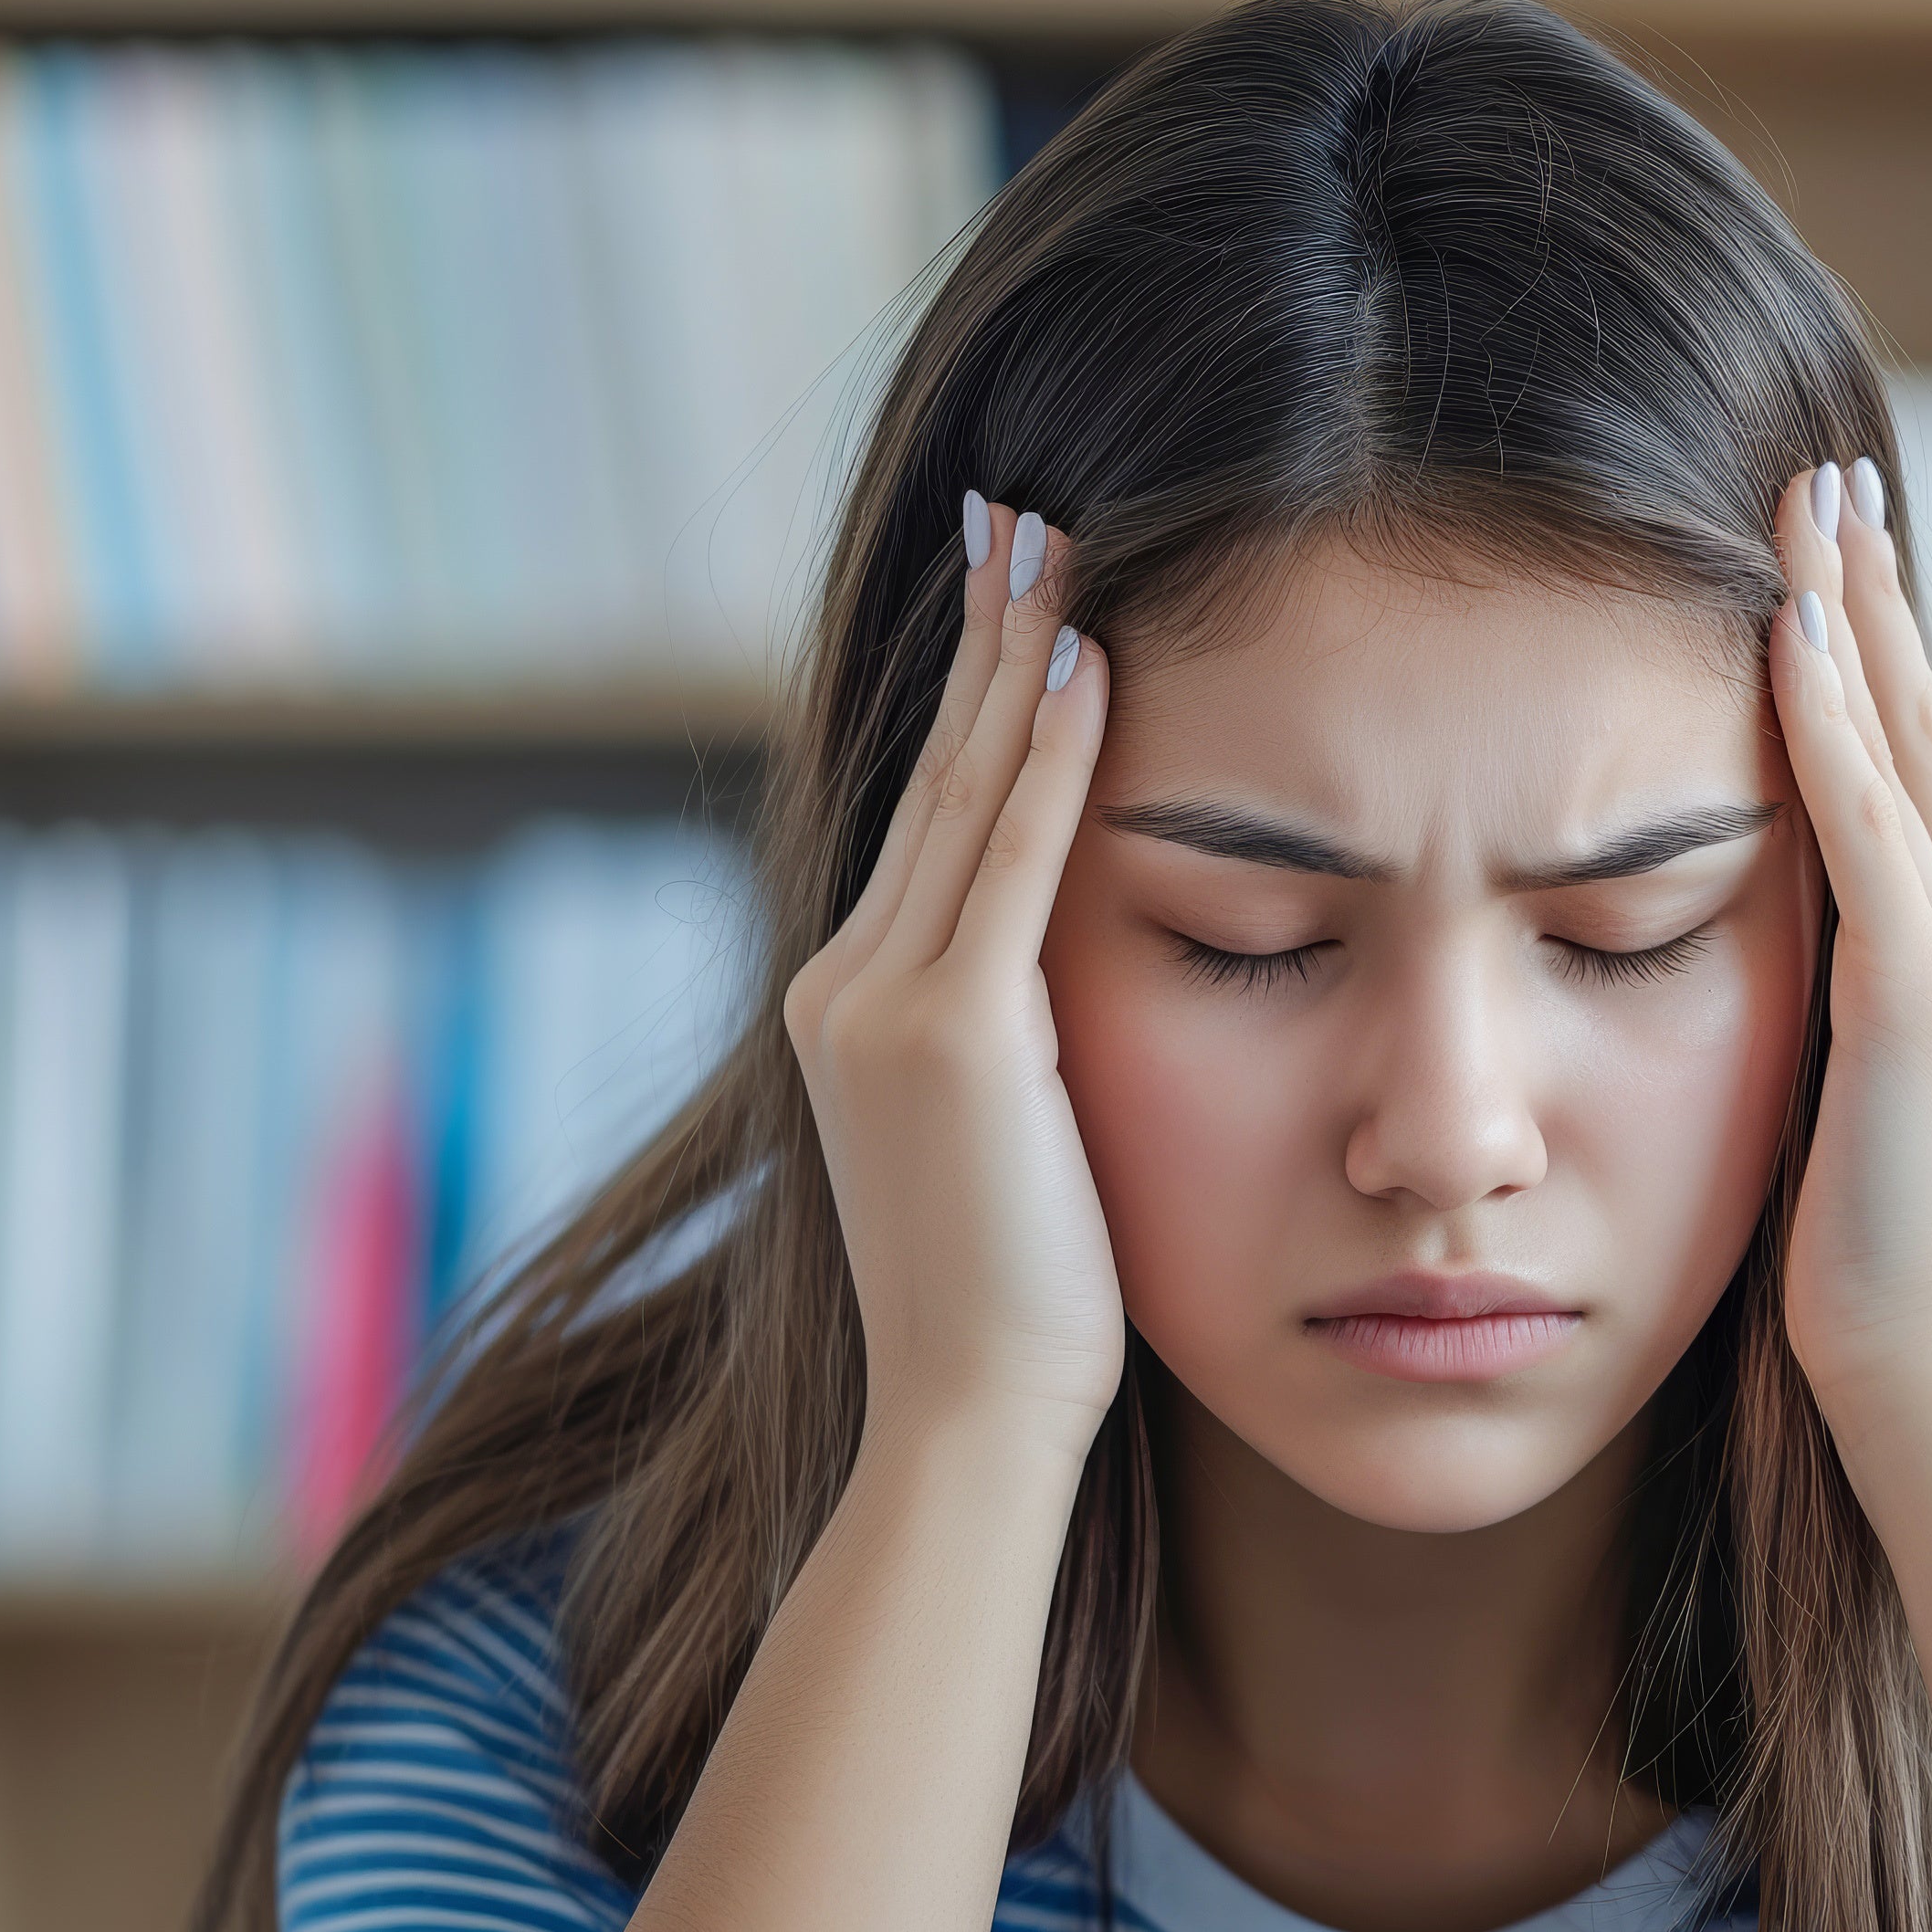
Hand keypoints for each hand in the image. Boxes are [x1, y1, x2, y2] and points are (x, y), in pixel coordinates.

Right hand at [779, 496, 1119, 1450]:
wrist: (973, 1418)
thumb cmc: (1021, 1311)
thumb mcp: (1003, 1146)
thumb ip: (1013, 1047)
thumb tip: (1067, 994)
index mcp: (850, 1009)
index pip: (931, 820)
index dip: (971, 698)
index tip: (1011, 594)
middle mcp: (842, 984)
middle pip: (932, 773)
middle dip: (982, 635)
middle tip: (1021, 513)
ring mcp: (881, 1004)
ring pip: (965, 790)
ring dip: (1015, 654)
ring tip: (1056, 541)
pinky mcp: (949, 1032)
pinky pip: (1010, 855)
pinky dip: (1049, 750)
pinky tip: (1089, 657)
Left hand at [1766, 458, 1931, 1439]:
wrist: (1929, 1381)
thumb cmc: (1864, 1287)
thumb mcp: (1837, 1124)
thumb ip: (1821, 1036)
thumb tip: (1752, 986)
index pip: (1910, 786)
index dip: (1873, 668)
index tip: (1831, 566)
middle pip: (1923, 730)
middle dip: (1877, 598)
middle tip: (1837, 479)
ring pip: (1904, 748)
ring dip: (1856, 616)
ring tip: (1816, 504)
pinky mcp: (1924, 997)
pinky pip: (1867, 826)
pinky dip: (1827, 723)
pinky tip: (1791, 633)